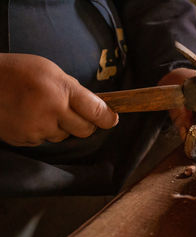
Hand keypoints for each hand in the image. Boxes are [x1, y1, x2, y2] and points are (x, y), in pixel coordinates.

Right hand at [0, 53, 117, 145]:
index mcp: (61, 90)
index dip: (108, 117)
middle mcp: (52, 111)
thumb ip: (72, 88)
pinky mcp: (26, 140)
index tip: (112, 119)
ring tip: (43, 110)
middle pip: (85, 130)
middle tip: (76, 114)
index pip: (96, 111)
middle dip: (86, 123)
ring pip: (64, 136)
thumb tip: (93, 104)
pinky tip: (30, 117)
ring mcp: (38, 128)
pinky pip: (45, 140)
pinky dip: (43, 132)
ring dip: (61, 127)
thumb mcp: (49, 70)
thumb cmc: (16, 72)